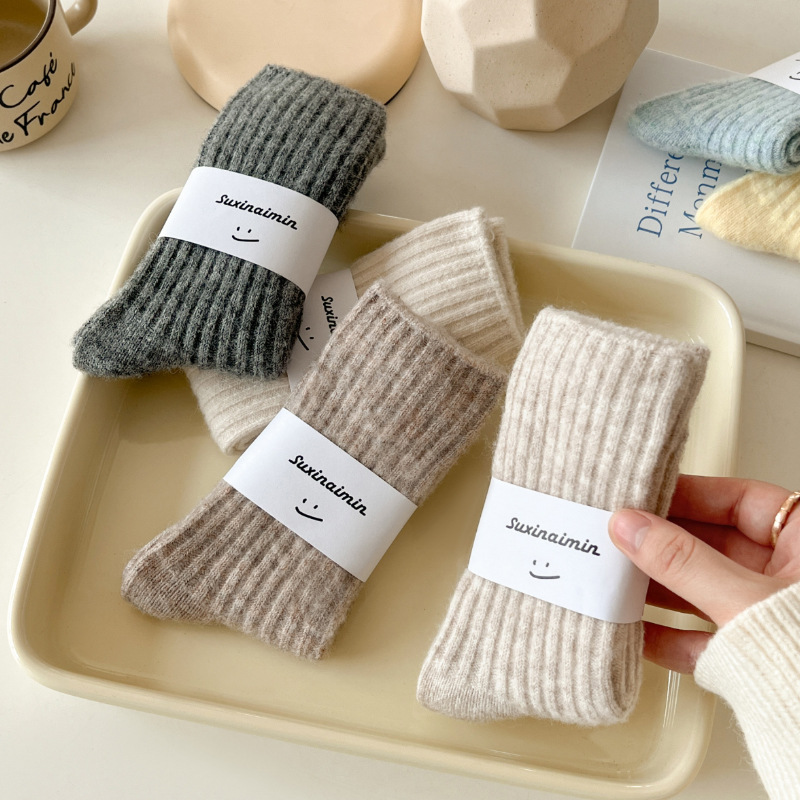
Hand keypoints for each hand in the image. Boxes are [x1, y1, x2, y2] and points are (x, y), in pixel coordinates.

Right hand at [608, 475, 799, 672]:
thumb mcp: (745, 599)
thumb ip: (683, 561)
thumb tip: (631, 527)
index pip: (741, 501)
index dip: (689, 494)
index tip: (643, 494)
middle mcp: (790, 578)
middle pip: (714, 546)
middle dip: (662, 544)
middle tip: (619, 535)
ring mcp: (772, 619)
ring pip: (704, 591)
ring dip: (659, 589)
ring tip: (617, 579)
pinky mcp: (755, 658)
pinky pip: (705, 639)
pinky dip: (670, 636)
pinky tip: (637, 633)